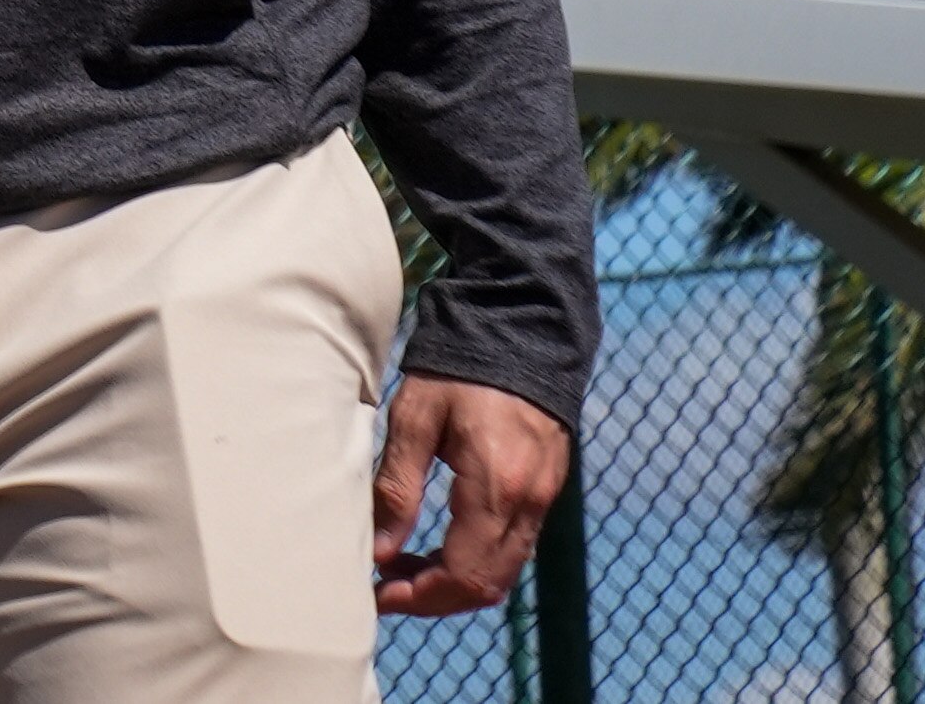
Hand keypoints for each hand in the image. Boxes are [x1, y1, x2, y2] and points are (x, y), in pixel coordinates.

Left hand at [371, 374, 569, 615]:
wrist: (520, 328)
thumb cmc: (457, 368)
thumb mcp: (414, 419)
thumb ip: (398, 487)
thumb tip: (379, 551)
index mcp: (495, 487)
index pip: (463, 575)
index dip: (420, 596)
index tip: (378, 594)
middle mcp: (529, 503)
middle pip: (486, 584)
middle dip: (434, 597)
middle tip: (385, 586)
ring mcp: (544, 499)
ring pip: (503, 571)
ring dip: (454, 581)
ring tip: (402, 565)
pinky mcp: (546, 490)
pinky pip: (513, 547)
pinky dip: (476, 560)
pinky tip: (437, 544)